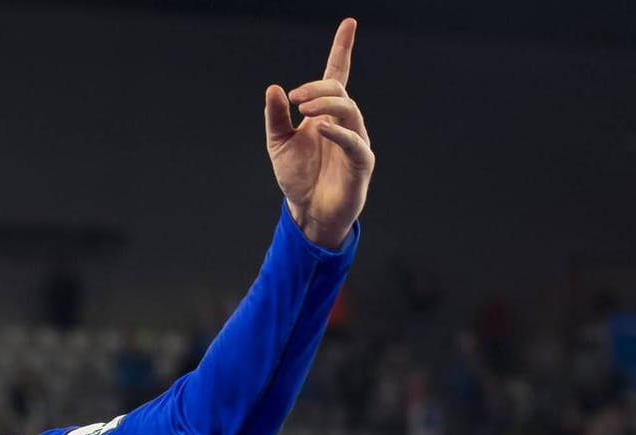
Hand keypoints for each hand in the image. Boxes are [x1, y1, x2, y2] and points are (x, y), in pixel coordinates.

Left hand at [264, 19, 374, 248]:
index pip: (337, 75)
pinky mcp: (361, 162)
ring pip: (350, 110)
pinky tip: (322, 128)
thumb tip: (274, 88)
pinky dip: (339, 133)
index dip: (342, 49)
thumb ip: (276, 118)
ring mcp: (355, 140)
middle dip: (318, 88)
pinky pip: (355, 142)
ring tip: (305, 110)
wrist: (308, 211)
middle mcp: (344, 122)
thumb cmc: (298, 176)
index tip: (349, 24)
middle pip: (339, 90)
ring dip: (327, 104)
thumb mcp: (278, 144)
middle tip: (295, 99)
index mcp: (325, 113)